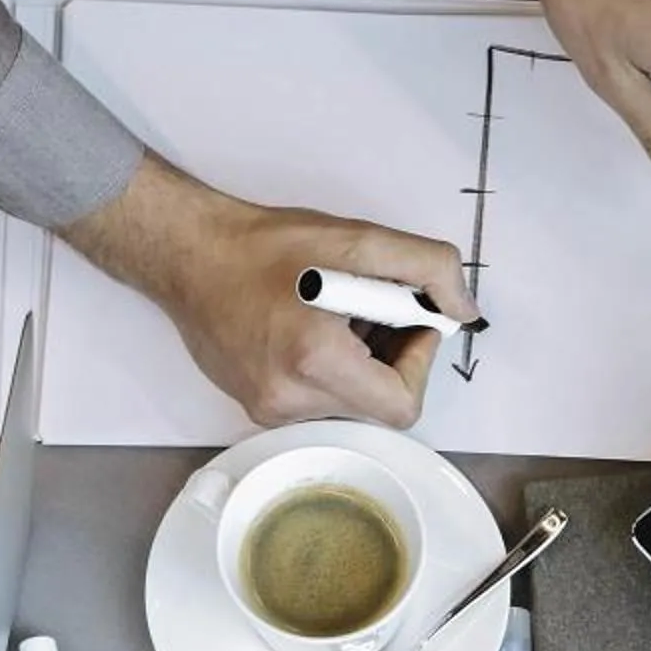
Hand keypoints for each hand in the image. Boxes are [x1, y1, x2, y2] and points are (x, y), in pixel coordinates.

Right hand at [64, 157, 477, 428]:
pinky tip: (310, 331)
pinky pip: (317, 403)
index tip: (407, 319)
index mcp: (316, 363)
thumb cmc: (266, 245)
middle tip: (371, 308)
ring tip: (335, 316)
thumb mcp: (356, 239)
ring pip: (349, 406)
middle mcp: (290, 401)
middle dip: (390, 358)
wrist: (187, 256)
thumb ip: (425, 268)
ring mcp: (270, 412)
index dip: (418, 363)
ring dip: (360, 365)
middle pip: (377, 406)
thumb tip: (464, 311)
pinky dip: (330, 371)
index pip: (402, 405)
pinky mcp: (256, 410)